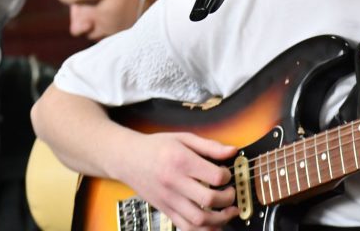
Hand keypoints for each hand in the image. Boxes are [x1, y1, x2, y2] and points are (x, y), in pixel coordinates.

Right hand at [115, 131, 239, 229]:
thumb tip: (232, 151)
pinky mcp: (165, 210)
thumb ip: (210, 146)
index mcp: (181, 162)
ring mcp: (169, 200)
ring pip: (198, 220)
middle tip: (231, 193)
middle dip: (228, 199)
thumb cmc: (156, 147)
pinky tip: (214, 224)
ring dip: (220, 219)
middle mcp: (174, 183)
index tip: (226, 173)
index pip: (214, 176)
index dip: (227, 176)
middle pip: (208, 200)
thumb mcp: (184, 138)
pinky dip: (203, 230)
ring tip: (229, 212)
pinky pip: (186, 227)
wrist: (127, 159)